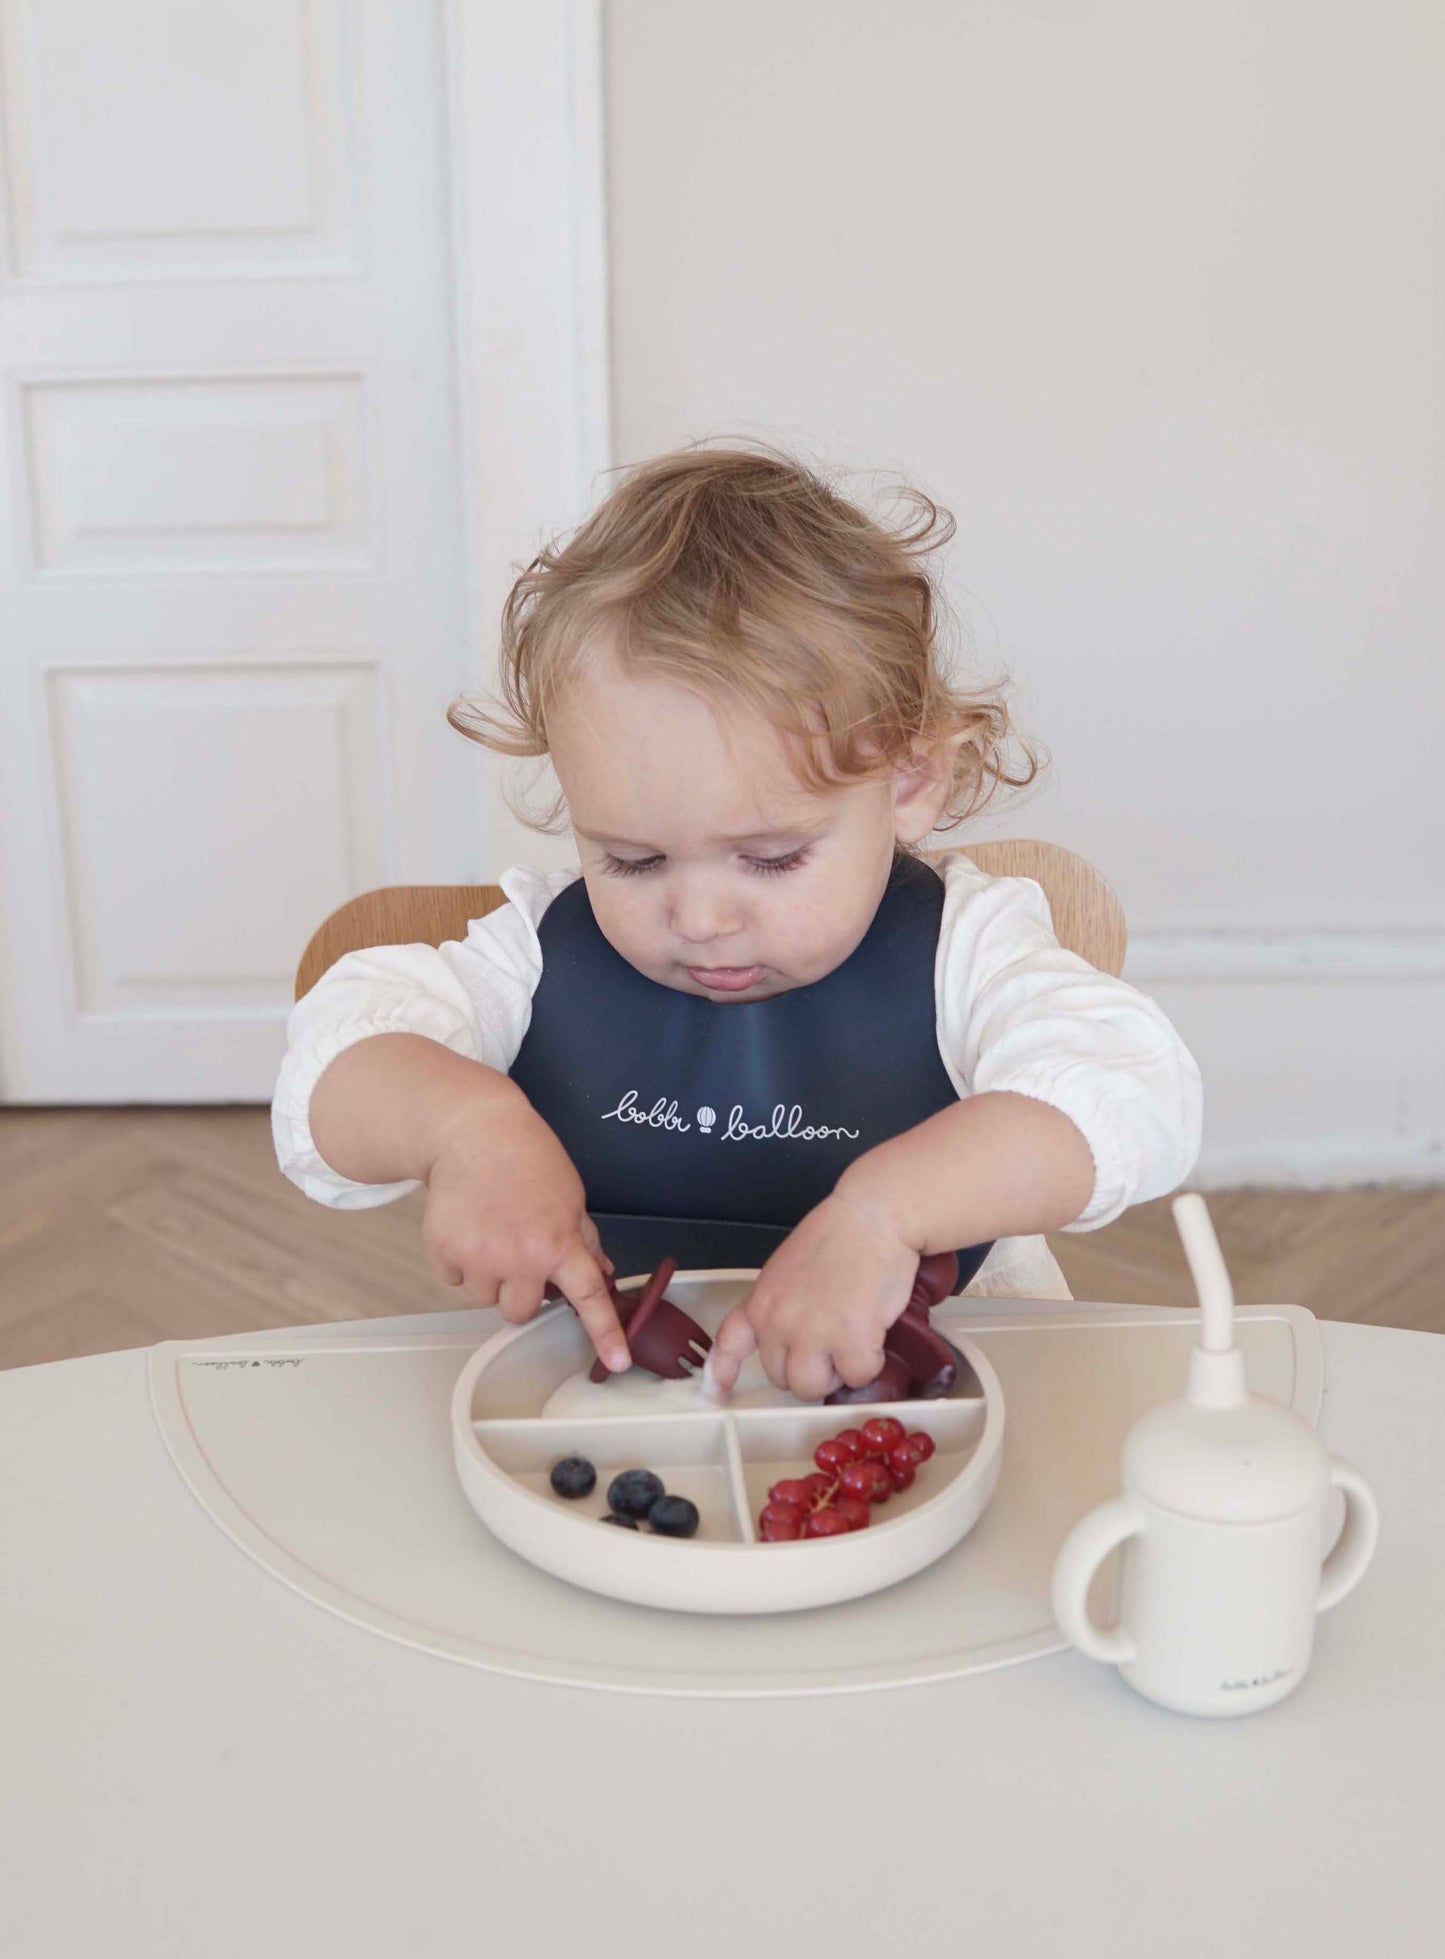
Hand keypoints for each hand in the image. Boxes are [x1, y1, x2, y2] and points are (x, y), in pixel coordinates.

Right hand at [422, 1085, 628, 1371]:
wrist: (472, 1132)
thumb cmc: (527, 1158)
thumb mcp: (569, 1195)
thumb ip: (582, 1238)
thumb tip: (600, 1273)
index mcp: (560, 1243)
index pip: (590, 1297)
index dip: (605, 1333)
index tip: (617, 1363)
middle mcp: (521, 1258)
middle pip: (519, 1312)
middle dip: (518, 1291)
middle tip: (516, 1255)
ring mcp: (480, 1258)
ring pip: (484, 1298)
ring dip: (487, 1275)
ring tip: (488, 1230)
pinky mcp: (444, 1252)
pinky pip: (453, 1279)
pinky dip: (457, 1260)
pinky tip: (465, 1224)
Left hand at [710, 1184, 921, 1399]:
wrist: (873, 1217)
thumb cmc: (840, 1235)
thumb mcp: (788, 1269)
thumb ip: (782, 1304)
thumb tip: (794, 1337)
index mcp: (762, 1301)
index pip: (729, 1344)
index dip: (721, 1372)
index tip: (716, 1391)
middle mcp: (779, 1322)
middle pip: (782, 1378)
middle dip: (808, 1368)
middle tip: (831, 1344)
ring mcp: (813, 1334)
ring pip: (813, 1387)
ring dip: (835, 1374)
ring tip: (852, 1345)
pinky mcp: (851, 1341)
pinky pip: (857, 1376)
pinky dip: (869, 1363)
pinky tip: (874, 1335)